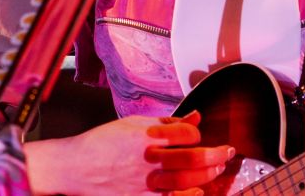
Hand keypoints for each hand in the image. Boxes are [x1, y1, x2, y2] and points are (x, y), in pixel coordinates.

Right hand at [37, 110, 233, 194]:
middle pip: (194, 158)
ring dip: (208, 174)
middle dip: (216, 155)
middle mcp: (148, 158)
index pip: (188, 134)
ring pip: (187, 181)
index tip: (199, 136)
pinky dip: (189, 195)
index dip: (198, 134)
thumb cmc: (104, 143)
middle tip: (226, 152)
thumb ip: (166, 122)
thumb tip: (195, 117)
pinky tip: (199, 190)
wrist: (77, 167)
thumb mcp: (134, 123)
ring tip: (217, 169)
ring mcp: (145, 181)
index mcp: (147, 135)